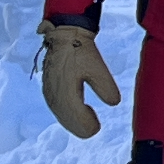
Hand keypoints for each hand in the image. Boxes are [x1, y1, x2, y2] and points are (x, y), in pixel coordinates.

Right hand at [38, 23, 118, 138]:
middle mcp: (54, 96)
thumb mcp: (98, 68)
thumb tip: (114, 103)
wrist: (64, 36)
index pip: (76, 119)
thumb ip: (106, 87)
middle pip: (67, 120)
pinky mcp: (49, 88)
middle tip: (94, 126)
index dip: (87, 125)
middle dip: (81, 125)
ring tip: (88, 120)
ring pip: (61, 115)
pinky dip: (67, 114)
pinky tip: (77, 112)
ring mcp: (49, 92)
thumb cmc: (81, 51)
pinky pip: (57, 108)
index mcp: (66, 93)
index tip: (97, 126)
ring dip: (74, 121)